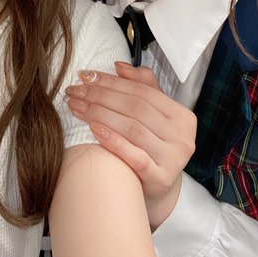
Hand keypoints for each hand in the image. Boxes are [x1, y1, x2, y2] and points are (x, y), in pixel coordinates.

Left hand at [66, 62, 196, 229]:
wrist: (156, 190)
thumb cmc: (151, 146)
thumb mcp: (152, 115)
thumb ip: (141, 86)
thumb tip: (119, 66)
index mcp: (182, 116)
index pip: (142, 91)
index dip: (112, 81)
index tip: (85, 76)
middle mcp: (182, 136)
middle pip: (135, 108)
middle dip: (101, 96)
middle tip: (75, 91)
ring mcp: (173, 159)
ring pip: (132, 128)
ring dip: (100, 114)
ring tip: (77, 107)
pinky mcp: (161, 179)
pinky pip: (135, 156)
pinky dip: (113, 140)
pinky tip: (93, 129)